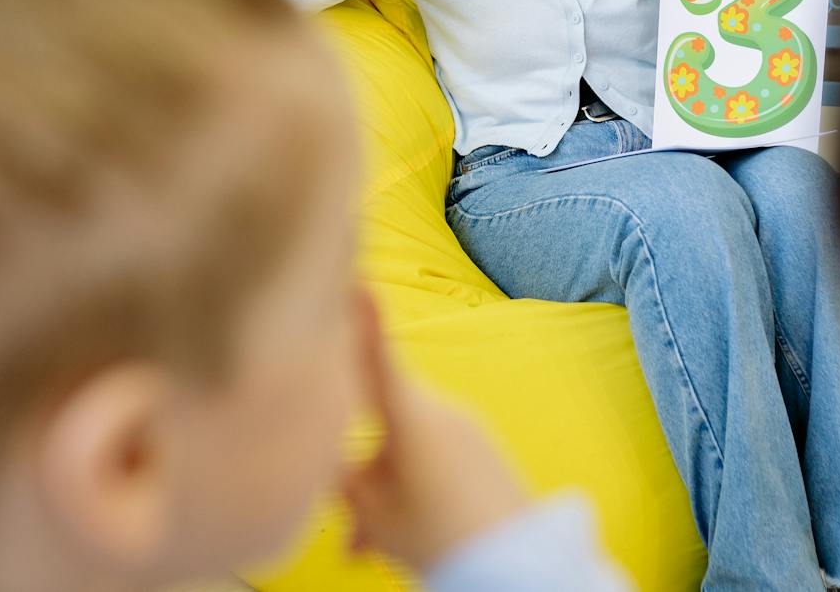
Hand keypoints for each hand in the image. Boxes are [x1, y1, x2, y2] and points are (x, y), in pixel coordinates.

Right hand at [340, 289, 527, 570]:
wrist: (517, 567)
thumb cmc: (440, 538)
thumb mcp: (372, 513)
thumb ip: (340, 477)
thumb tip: (322, 457)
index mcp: (409, 416)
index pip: (376, 356)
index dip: (361, 319)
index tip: (354, 277)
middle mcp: (439, 410)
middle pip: (378, 423)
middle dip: (356, 471)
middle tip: (347, 529)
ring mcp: (464, 428)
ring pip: (401, 449)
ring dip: (381, 492)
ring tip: (368, 547)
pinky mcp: (480, 449)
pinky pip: (431, 459)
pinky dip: (410, 491)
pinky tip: (400, 538)